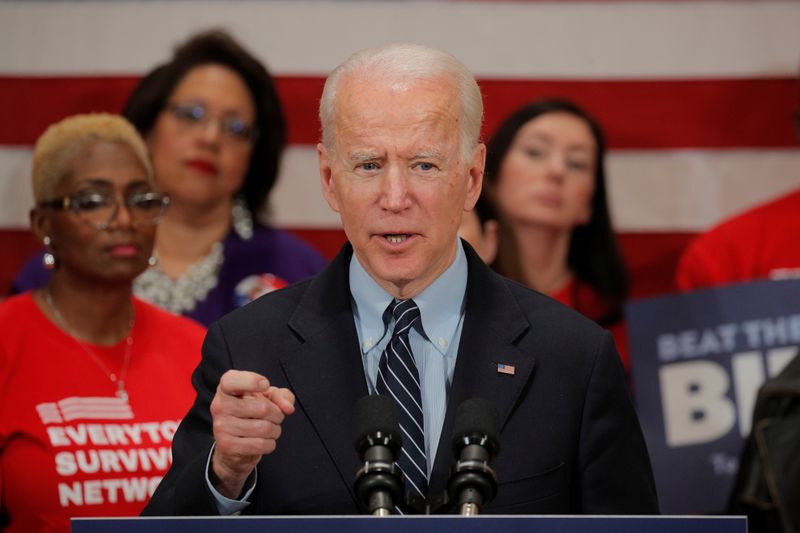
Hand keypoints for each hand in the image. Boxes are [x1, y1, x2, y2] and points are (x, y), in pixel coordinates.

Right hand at [209, 370, 294, 498]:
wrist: (235, 446)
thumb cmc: (252, 413)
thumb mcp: (268, 398)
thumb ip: (282, 396)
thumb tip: (288, 408)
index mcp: (227, 387)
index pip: (233, 378)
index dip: (252, 381)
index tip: (265, 386)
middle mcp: (220, 405)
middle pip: (262, 407)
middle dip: (276, 414)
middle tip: (273, 417)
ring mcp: (221, 426)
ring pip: (264, 427)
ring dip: (275, 431)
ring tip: (269, 430)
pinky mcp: (227, 446)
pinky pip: (261, 444)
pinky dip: (270, 444)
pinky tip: (264, 443)